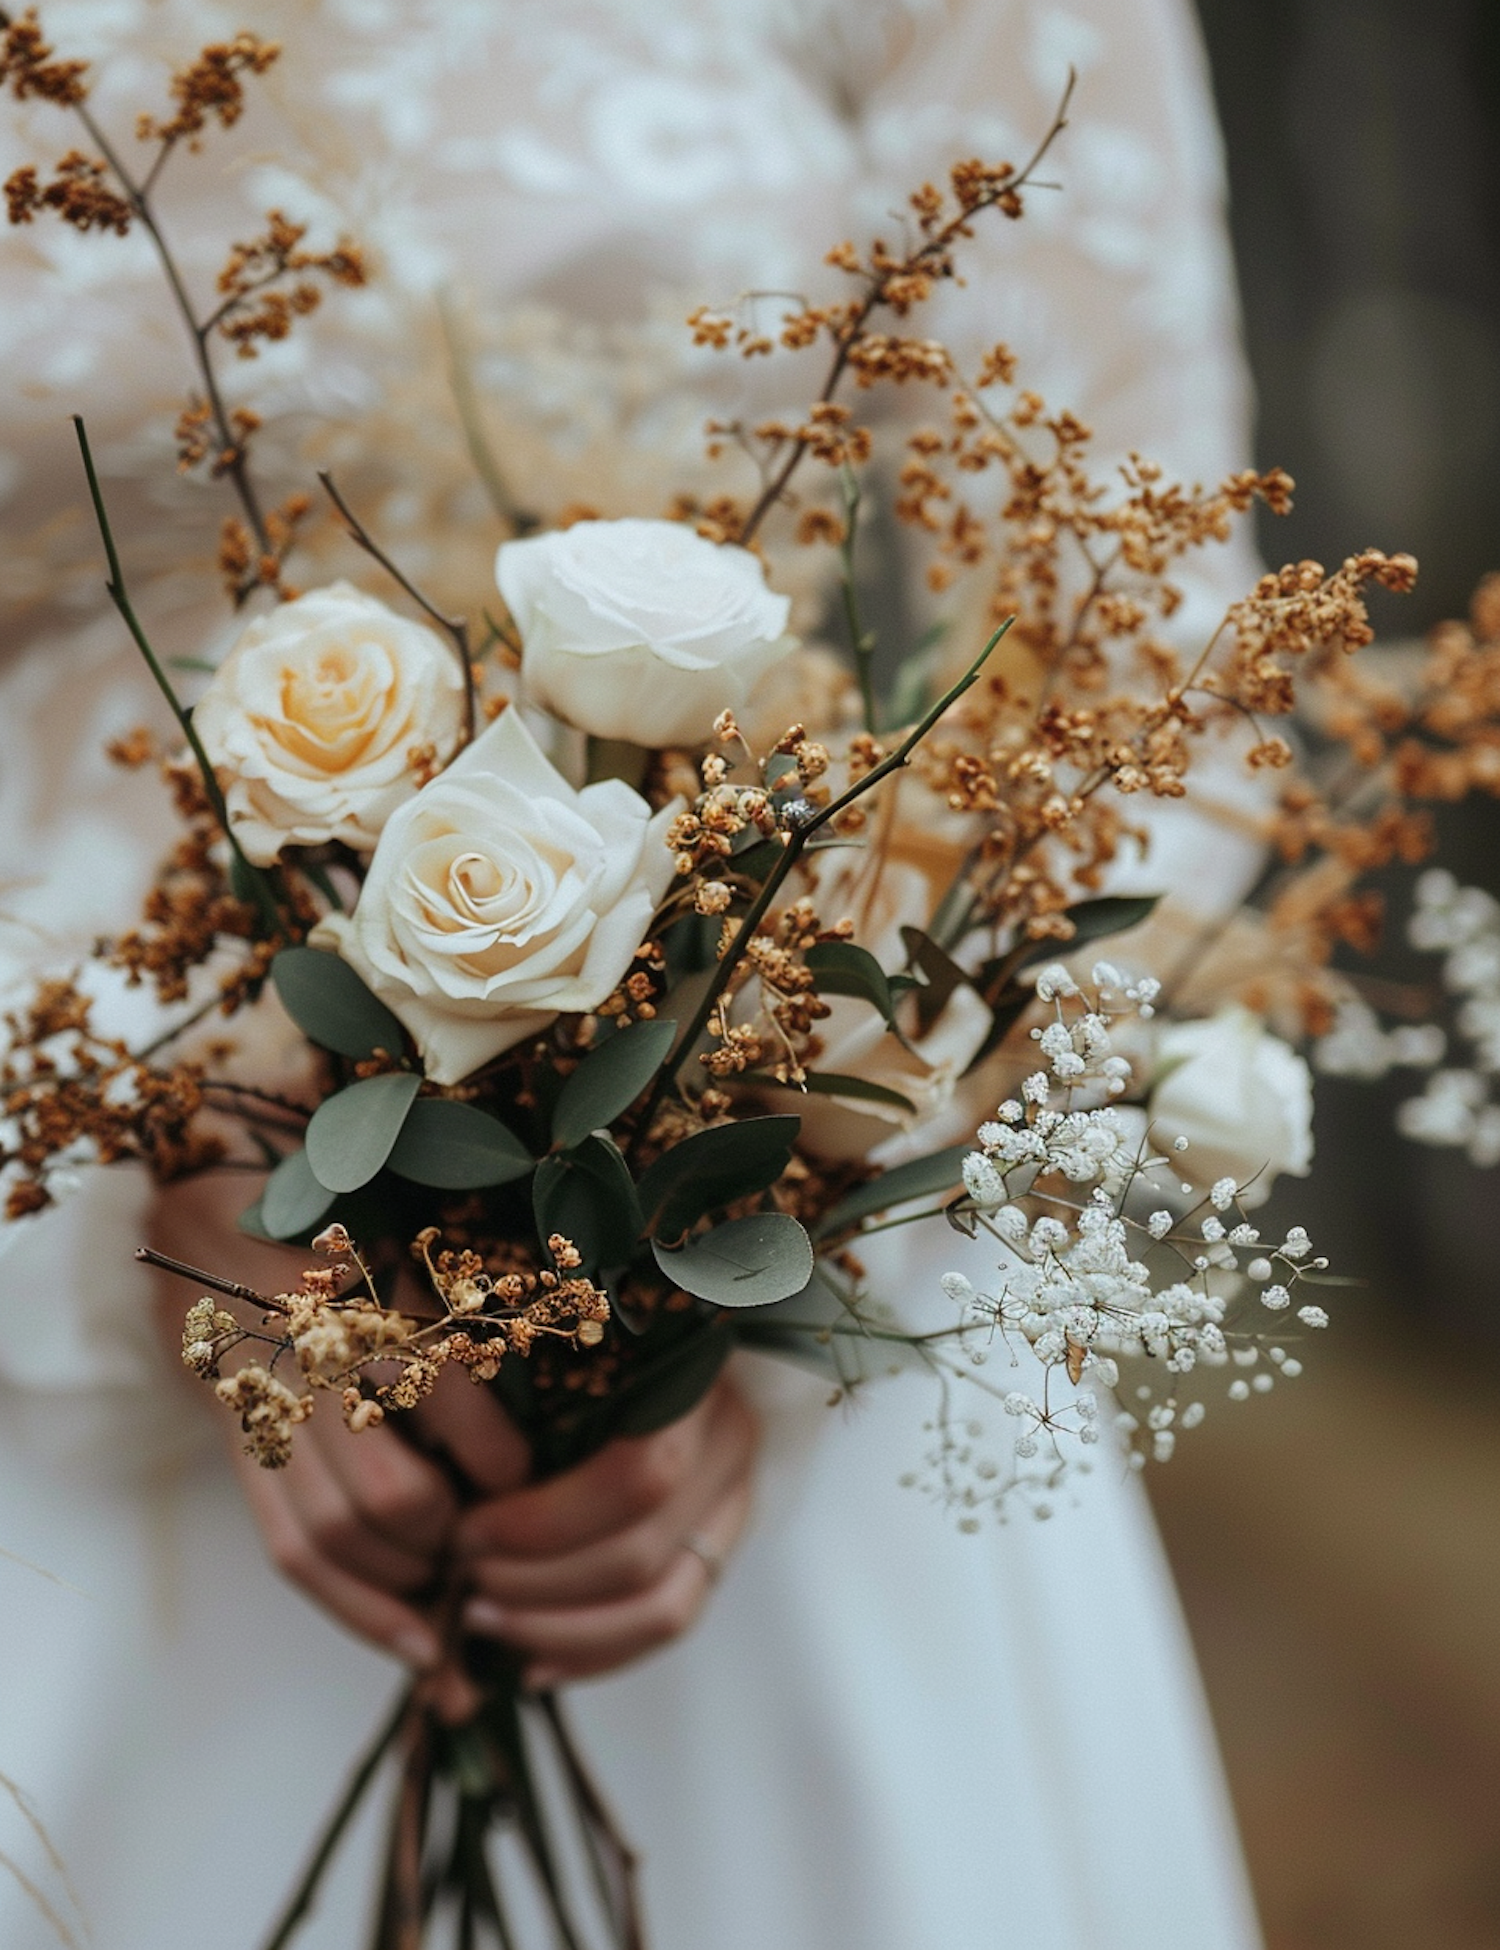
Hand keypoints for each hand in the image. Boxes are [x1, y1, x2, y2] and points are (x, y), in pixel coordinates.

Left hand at [454, 1374, 758, 1689]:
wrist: (654, 1349)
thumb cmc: (570, 1354)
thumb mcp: (550, 1358)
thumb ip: (519, 1411)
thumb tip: (454, 1504)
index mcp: (690, 1385)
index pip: (634, 1480)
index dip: (542, 1523)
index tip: (465, 1534)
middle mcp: (727, 1442)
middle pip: (640, 1553)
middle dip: (537, 1584)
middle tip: (464, 1585)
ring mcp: (733, 1499)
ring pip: (662, 1606)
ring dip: (560, 1631)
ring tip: (484, 1622)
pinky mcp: (720, 1546)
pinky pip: (671, 1622)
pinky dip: (595, 1653)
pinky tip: (531, 1662)